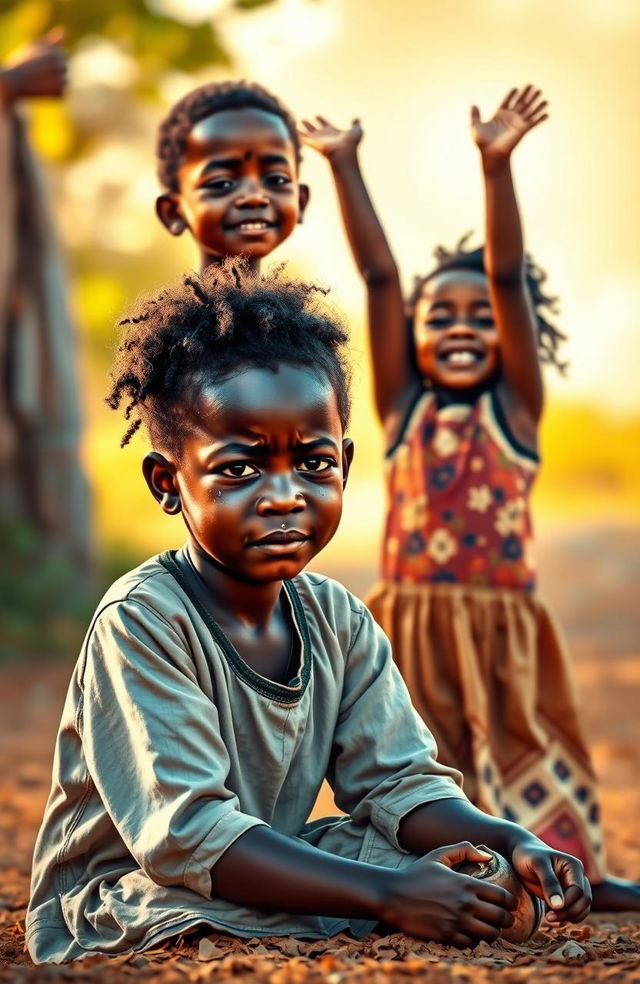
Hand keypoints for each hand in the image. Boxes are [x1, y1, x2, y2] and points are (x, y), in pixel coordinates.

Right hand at [1, 28, 66, 103]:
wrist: (13, 82)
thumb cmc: (23, 63)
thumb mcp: (36, 47)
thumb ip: (52, 41)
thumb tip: (65, 31)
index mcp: (56, 51)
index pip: (63, 54)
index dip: (51, 60)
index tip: (40, 62)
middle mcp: (61, 64)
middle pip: (65, 68)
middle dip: (55, 71)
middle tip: (39, 73)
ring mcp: (63, 78)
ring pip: (65, 80)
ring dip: (55, 82)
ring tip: (40, 81)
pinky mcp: (61, 92)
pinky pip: (62, 93)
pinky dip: (54, 94)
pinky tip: (42, 90)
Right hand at [298, 115, 362, 159]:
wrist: (344, 153)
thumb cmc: (351, 144)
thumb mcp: (357, 131)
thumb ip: (356, 125)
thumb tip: (357, 119)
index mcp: (333, 132)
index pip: (325, 124)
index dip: (321, 119)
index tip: (317, 116)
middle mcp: (324, 136)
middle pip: (315, 128)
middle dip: (310, 124)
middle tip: (305, 119)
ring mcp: (318, 140)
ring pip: (308, 131)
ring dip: (304, 126)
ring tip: (299, 121)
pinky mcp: (313, 142)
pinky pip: (304, 137)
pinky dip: (299, 132)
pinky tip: (295, 128)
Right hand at [381, 842, 516, 945]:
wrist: (393, 894)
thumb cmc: (416, 873)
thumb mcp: (439, 854)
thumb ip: (464, 850)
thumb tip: (487, 855)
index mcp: (466, 883)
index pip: (503, 897)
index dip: (512, 902)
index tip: (511, 904)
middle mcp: (465, 903)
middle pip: (501, 918)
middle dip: (507, 919)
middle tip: (505, 919)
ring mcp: (456, 921)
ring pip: (489, 934)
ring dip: (493, 932)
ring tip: (489, 929)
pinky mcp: (446, 936)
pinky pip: (471, 944)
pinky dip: (474, 941)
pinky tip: (470, 934)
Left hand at [471, 85, 547, 161]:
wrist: (490, 154)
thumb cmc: (482, 143)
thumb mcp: (475, 127)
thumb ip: (475, 115)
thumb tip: (473, 105)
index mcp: (499, 115)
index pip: (507, 101)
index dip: (511, 95)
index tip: (515, 88)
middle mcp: (510, 118)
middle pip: (520, 102)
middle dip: (526, 94)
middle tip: (532, 85)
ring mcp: (517, 123)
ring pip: (529, 110)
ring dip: (536, 103)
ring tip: (542, 94)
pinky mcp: (523, 130)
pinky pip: (533, 122)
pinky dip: (540, 118)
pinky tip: (547, 113)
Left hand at [511, 840, 591, 923]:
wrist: (522, 855)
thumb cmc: (528, 856)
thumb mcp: (536, 864)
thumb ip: (548, 882)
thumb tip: (559, 905)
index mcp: (573, 866)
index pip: (578, 890)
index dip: (566, 902)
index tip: (549, 909)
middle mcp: (578, 876)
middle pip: (584, 900)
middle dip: (569, 912)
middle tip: (549, 917)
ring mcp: (575, 887)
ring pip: (583, 908)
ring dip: (569, 917)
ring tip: (549, 918)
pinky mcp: (569, 896)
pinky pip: (577, 911)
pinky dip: (568, 918)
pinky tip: (553, 918)